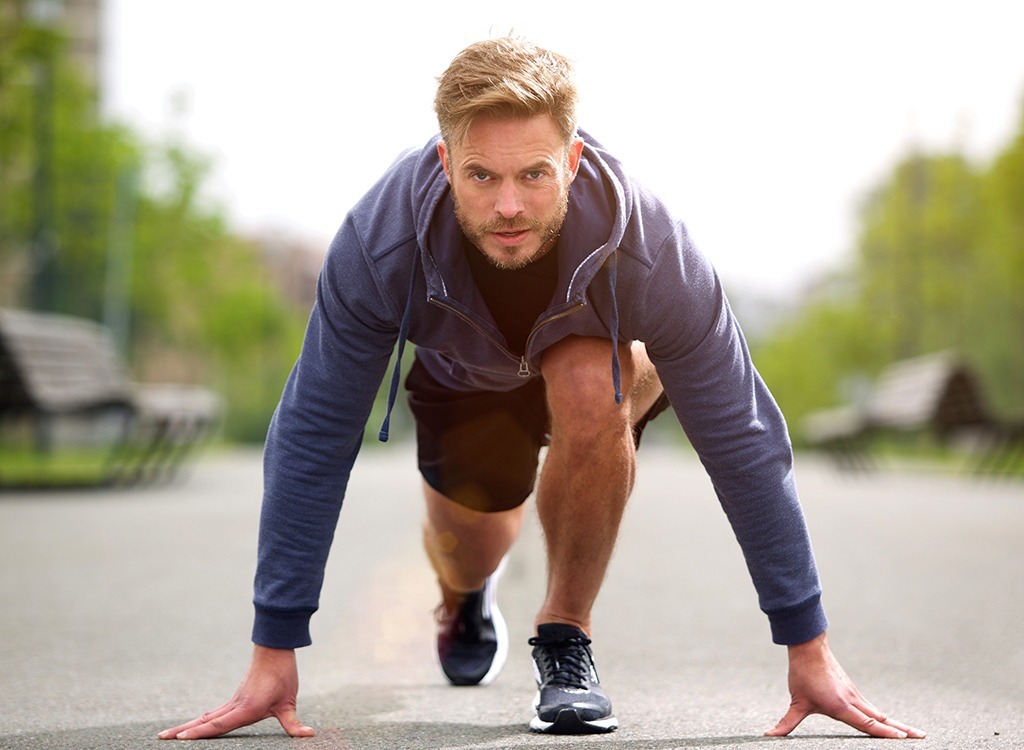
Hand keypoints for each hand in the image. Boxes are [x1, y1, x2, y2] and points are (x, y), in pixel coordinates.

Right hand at [158, 645, 313, 739]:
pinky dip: (201, 721)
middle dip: (182, 732)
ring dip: (187, 726)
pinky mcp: (235, 698)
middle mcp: (235, 705)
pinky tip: (195, 724)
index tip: (179, 739)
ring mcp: (233, 701)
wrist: (275, 650)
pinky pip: (214, 712)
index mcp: (246, 708)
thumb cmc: (282, 675)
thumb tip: (308, 735)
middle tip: (159, 738)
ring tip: (167, 735)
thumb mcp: (289, 702)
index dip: (199, 733)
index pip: (218, 725)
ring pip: (206, 717)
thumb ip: (293, 723)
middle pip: (203, 722)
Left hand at [766, 631, 924, 739]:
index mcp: (842, 706)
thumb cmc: (803, 675)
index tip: (904, 739)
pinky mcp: (852, 691)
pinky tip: (889, 722)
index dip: (885, 733)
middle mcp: (853, 700)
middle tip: (922, 738)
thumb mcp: (796, 702)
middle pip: (881, 719)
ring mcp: (855, 695)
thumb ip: (787, 723)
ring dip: (896, 724)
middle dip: (902, 730)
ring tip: (913, 734)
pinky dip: (883, 717)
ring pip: (879, 713)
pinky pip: (871, 707)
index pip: (868, 723)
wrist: (809, 647)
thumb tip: (769, 735)